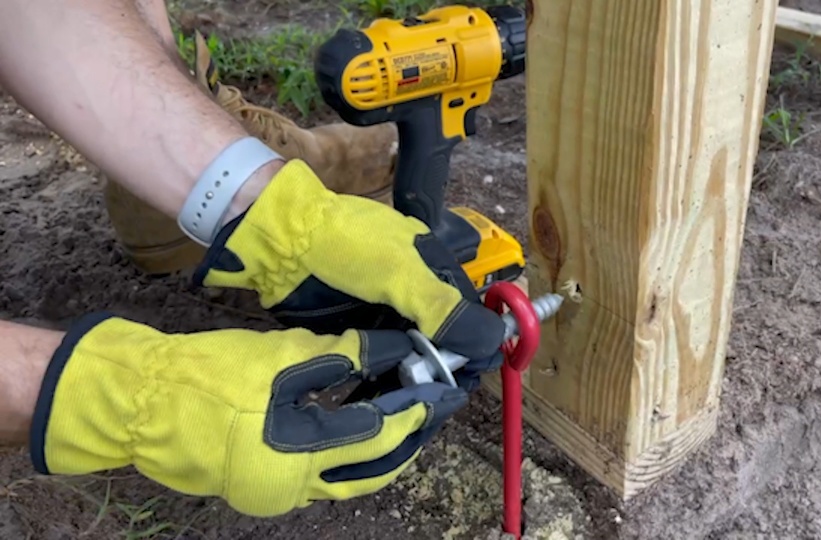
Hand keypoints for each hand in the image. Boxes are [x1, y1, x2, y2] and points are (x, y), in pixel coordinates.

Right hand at [29, 312, 466, 516]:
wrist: (142, 401)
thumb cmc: (210, 375)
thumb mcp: (283, 356)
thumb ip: (343, 357)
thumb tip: (392, 350)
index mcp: (301, 453)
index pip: (378, 435)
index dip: (412, 410)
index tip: (439, 389)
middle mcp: (295, 485)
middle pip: (371, 471)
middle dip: (407, 441)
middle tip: (431, 411)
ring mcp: (276, 493)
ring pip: (347, 479)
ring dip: (378, 452)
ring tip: (402, 418)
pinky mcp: (262, 488)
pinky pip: (320, 475)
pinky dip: (344, 454)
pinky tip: (355, 426)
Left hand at [193, 159, 504, 389]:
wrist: (280, 243)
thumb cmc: (345, 246)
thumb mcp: (400, 272)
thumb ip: (444, 310)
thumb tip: (494, 340)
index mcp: (432, 269)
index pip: (466, 314)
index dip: (472, 345)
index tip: (470, 376)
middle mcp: (412, 295)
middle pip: (440, 340)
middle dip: (442, 368)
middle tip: (439, 398)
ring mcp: (383, 315)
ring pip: (410, 356)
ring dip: (413, 380)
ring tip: (414, 408)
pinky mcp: (355, 334)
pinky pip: (378, 364)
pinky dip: (382, 382)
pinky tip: (384, 406)